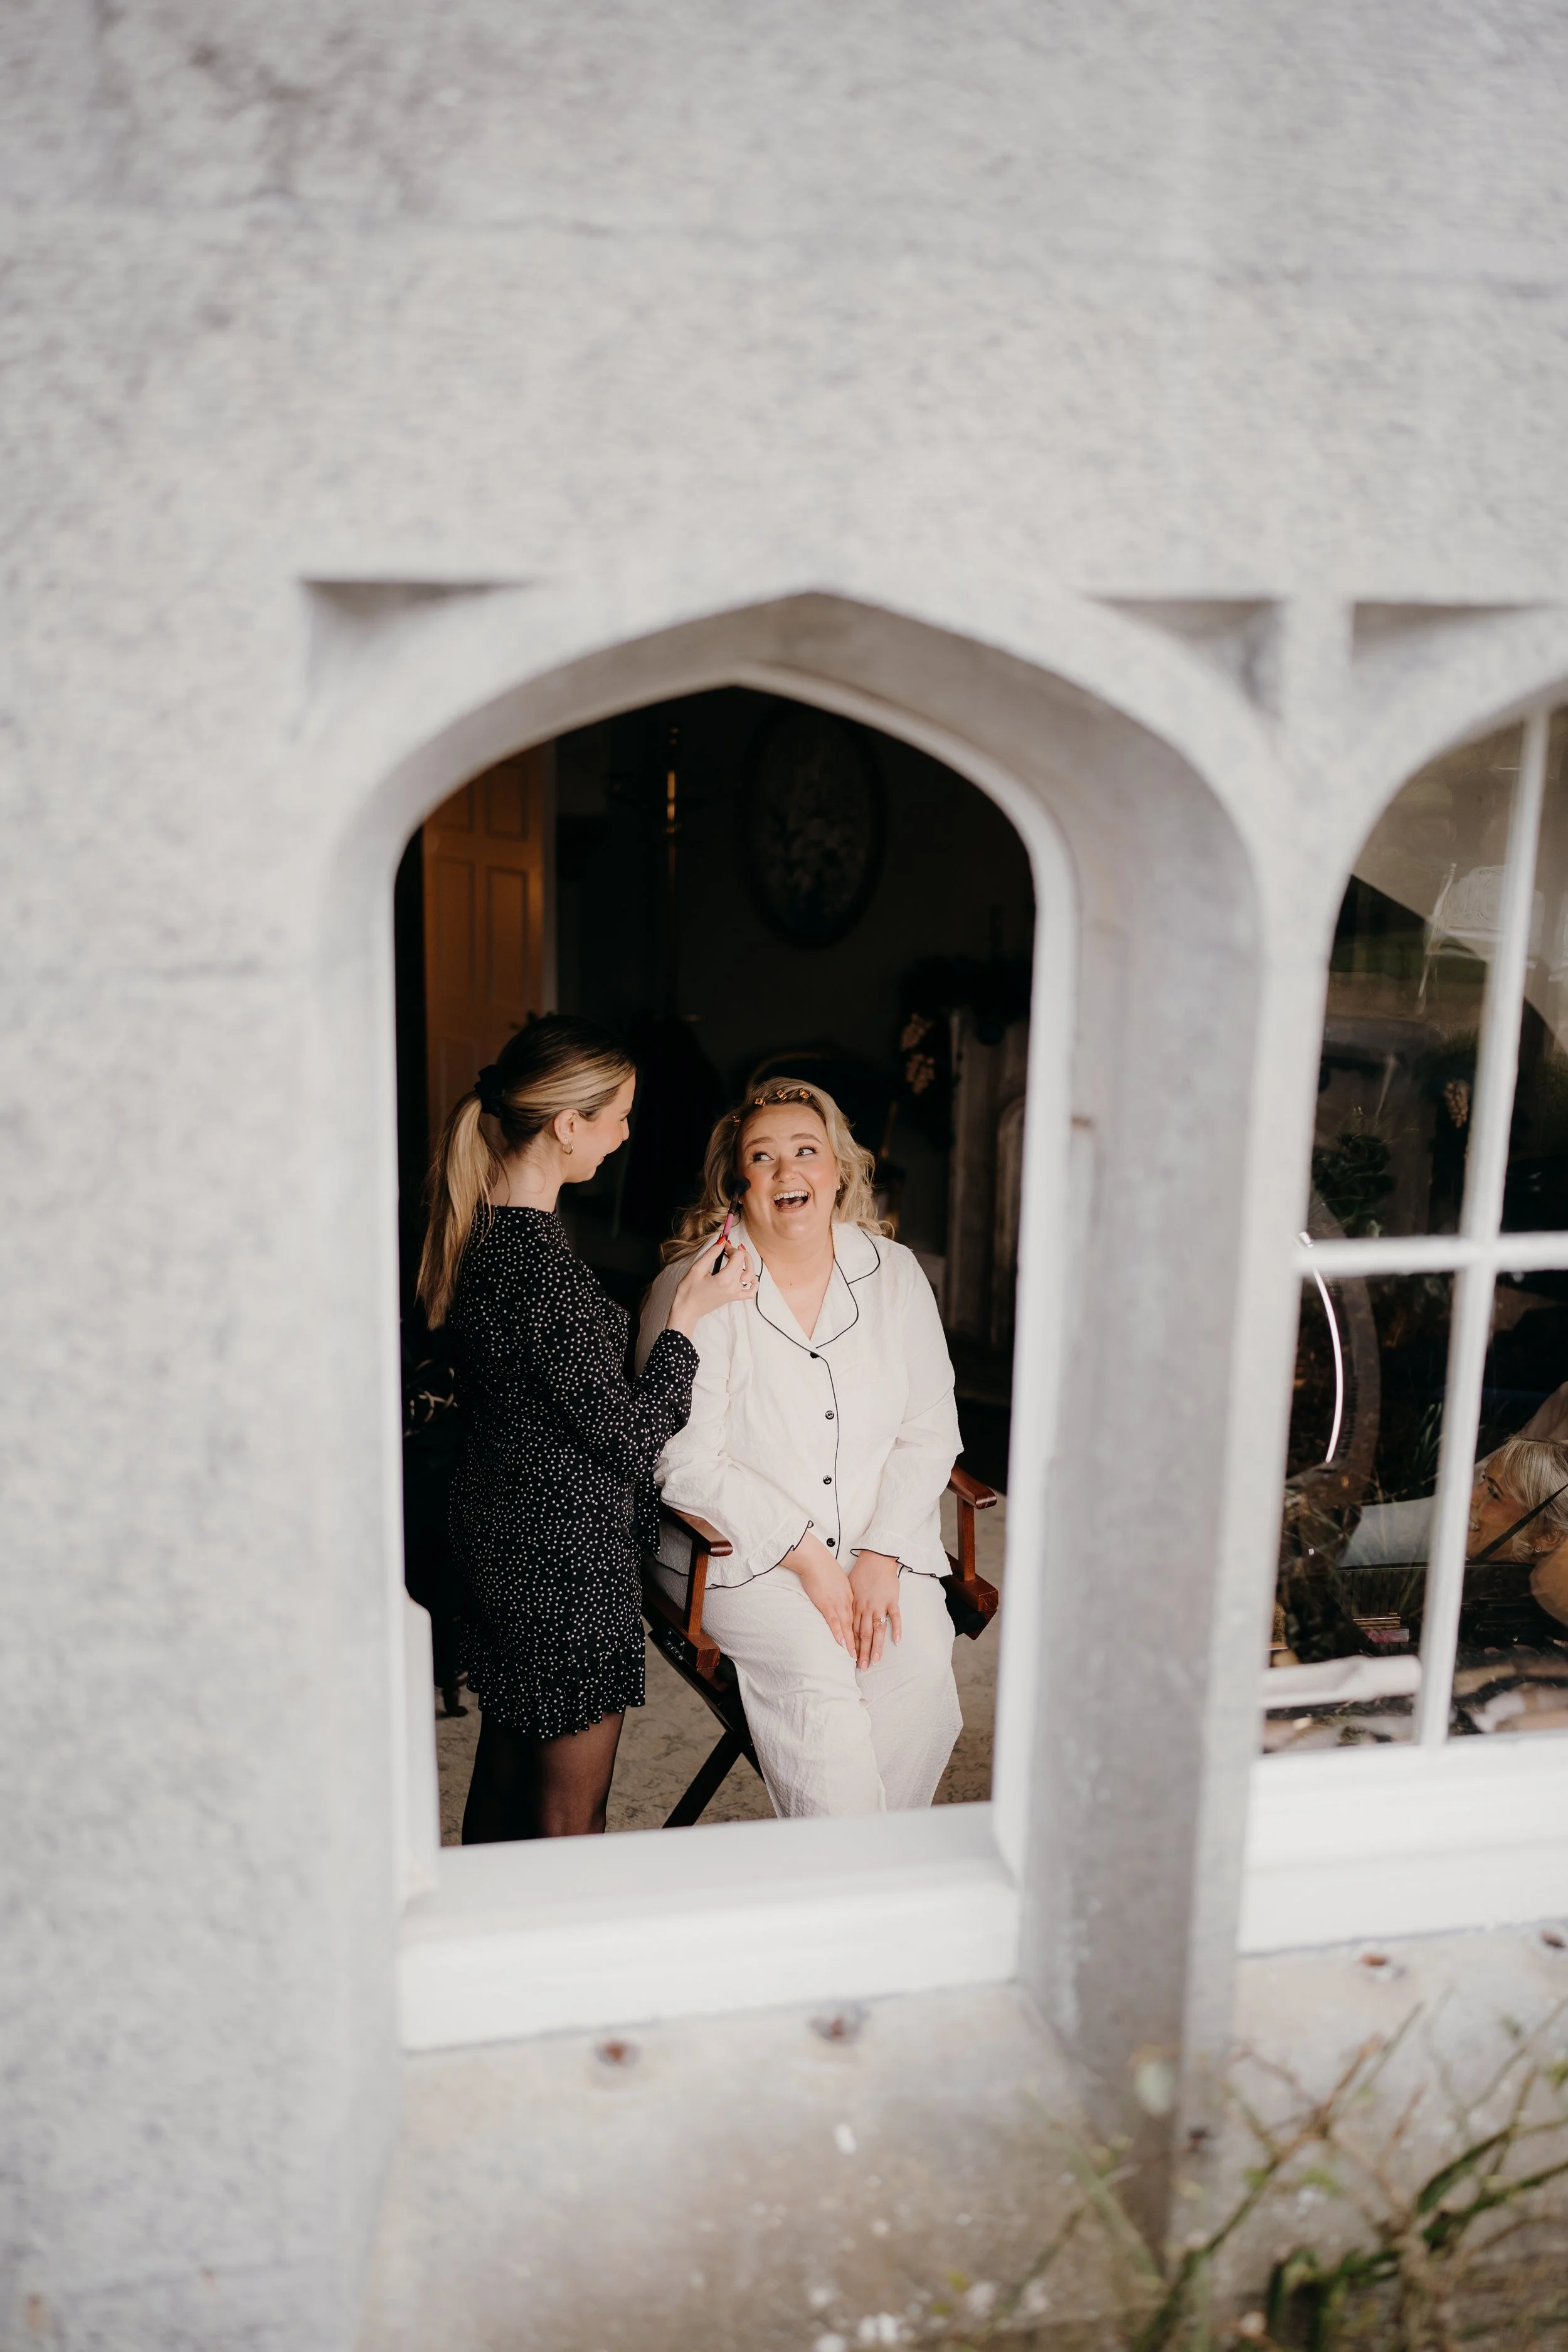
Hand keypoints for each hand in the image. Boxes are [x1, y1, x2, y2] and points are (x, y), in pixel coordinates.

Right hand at [667, 1242, 752, 1339]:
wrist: (687, 1310)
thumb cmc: (688, 1291)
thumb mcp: (697, 1268)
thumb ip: (711, 1253)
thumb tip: (722, 1241)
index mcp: (724, 1279)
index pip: (738, 1257)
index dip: (731, 1248)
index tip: (723, 1245)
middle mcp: (733, 1287)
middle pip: (743, 1264)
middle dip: (736, 1252)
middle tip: (726, 1248)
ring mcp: (735, 1293)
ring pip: (750, 1275)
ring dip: (747, 1263)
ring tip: (738, 1256)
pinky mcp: (734, 1298)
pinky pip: (750, 1292)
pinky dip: (753, 1283)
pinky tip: (748, 1276)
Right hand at [783, 1530, 855, 1655]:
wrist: (815, 1559)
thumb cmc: (824, 1567)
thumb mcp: (837, 1580)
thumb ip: (840, 1592)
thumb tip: (839, 1598)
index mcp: (851, 1596)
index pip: (858, 1619)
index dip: (862, 1634)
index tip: (865, 1646)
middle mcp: (847, 1601)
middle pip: (856, 1626)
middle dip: (861, 1644)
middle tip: (865, 1658)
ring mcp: (838, 1603)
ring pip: (848, 1627)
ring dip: (852, 1644)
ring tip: (856, 1657)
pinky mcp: (826, 1604)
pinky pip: (834, 1622)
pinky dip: (839, 1633)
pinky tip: (843, 1644)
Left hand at [849, 1551, 901, 1666]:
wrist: (876, 1558)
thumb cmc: (861, 1572)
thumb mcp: (850, 1588)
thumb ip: (849, 1604)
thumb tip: (845, 1616)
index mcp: (856, 1606)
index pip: (853, 1631)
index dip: (852, 1646)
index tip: (851, 1659)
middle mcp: (866, 1608)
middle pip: (863, 1634)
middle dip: (862, 1652)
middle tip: (862, 1667)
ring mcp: (880, 1605)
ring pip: (877, 1630)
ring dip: (876, 1646)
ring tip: (875, 1661)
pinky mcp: (892, 1600)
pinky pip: (895, 1617)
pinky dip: (896, 1629)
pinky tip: (896, 1641)